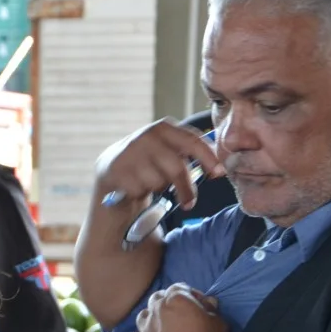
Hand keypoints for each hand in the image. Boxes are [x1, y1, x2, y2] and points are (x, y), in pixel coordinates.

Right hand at [92, 120, 226, 214]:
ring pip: (158, 182)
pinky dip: (141, 193)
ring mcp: (130, 153)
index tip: (219, 174)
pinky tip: (135, 185)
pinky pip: (140, 190)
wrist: (111, 167)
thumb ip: (189, 150)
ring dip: (159, 189)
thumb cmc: (149, 160)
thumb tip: (218, 165)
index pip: (192, 141)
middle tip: (189, 202)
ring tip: (150, 183)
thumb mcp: (167, 148)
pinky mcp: (117, 171)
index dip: (208, 158)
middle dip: (186, 189)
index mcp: (163, 128)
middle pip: (176, 168)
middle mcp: (146, 137)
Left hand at [127, 285, 227, 331]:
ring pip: (143, 315)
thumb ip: (212, 310)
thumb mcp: (219, 324)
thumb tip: (208, 302)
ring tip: (163, 327)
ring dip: (152, 318)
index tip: (200, 305)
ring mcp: (145, 328)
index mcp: (176, 299)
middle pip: (157, 298)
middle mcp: (156, 309)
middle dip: (167, 302)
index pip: (179, 287)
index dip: (190, 294)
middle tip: (180, 315)